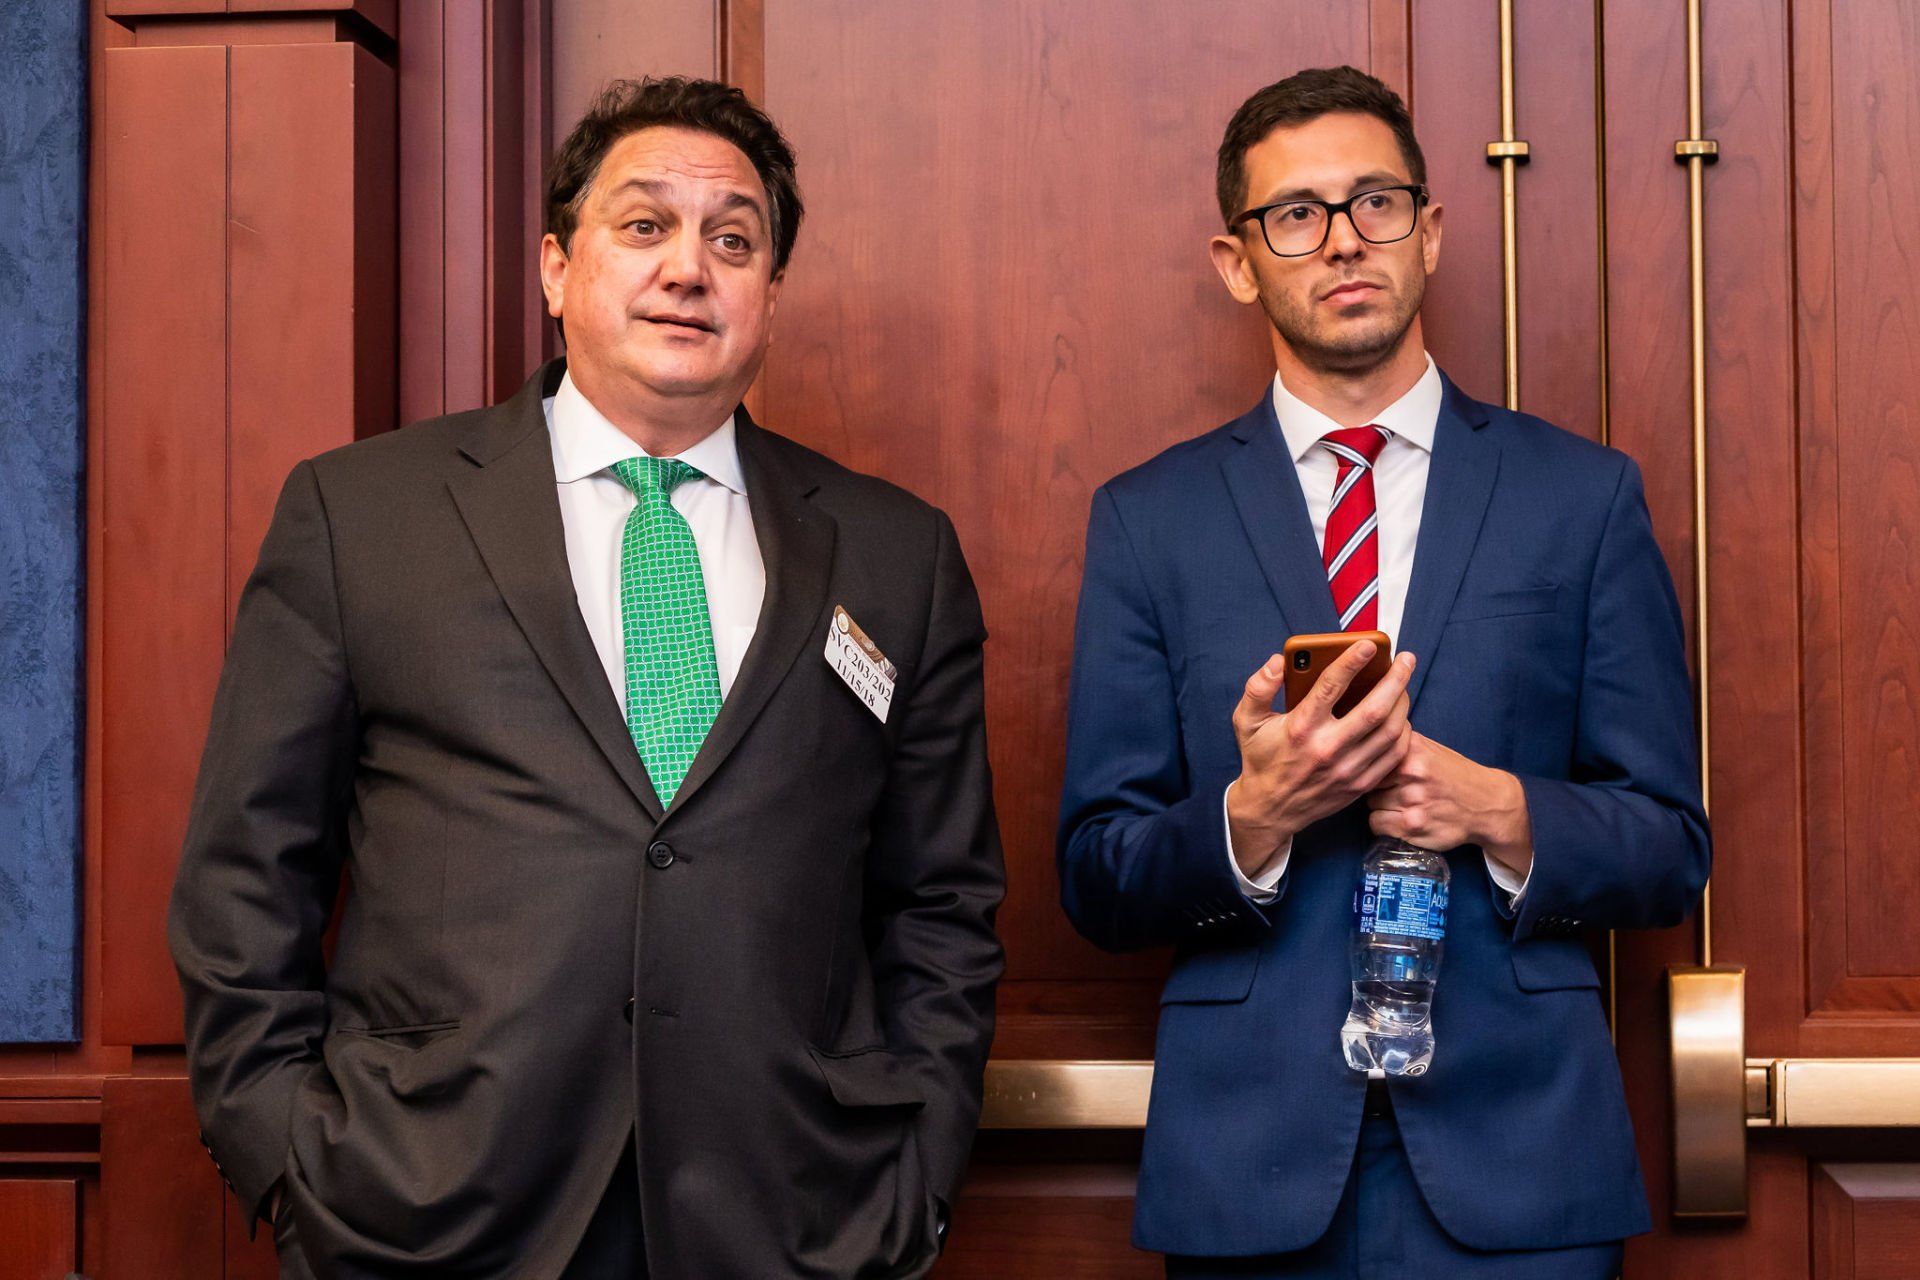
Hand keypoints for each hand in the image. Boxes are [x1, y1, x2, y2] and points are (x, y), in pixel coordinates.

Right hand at [1226, 639, 1414, 879]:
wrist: (1270, 809)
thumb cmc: (1261, 758)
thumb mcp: (1246, 721)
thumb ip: (1258, 688)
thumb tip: (1277, 662)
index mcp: (1300, 728)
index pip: (1330, 687)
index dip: (1352, 661)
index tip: (1370, 643)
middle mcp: (1327, 749)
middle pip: (1374, 709)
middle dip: (1396, 679)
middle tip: (1406, 658)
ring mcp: (1347, 770)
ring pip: (1390, 732)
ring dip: (1403, 703)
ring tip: (1404, 684)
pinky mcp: (1360, 784)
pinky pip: (1394, 755)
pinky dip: (1403, 732)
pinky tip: (1400, 716)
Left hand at [1365, 731, 1532, 876]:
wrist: (1487, 804)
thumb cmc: (1454, 775)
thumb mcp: (1429, 748)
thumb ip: (1397, 743)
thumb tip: (1362, 739)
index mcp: (1412, 750)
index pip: (1370, 756)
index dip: (1372, 765)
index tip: (1378, 771)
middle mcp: (1411, 773)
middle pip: (1367, 781)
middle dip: (1376, 787)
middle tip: (1394, 791)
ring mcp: (1412, 801)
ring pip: (1370, 804)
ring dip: (1380, 807)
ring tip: (1399, 806)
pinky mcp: (1412, 826)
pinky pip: (1376, 825)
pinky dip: (1383, 825)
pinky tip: (1399, 820)